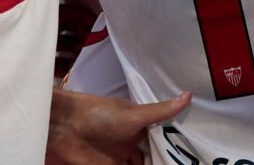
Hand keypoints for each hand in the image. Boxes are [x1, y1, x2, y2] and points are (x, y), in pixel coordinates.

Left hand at [46, 88, 189, 164]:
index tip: (189, 157)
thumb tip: (188, 96)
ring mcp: (118, 161)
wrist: (64, 126)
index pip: (160, 145)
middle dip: (161, 162)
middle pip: (151, 161)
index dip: (172, 151)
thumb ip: (160, 111)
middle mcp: (130, 148)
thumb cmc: (99, 114)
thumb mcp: (134, 114)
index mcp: (139, 131)